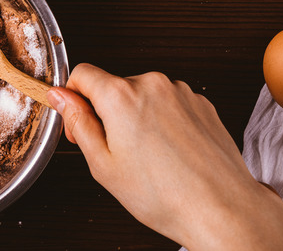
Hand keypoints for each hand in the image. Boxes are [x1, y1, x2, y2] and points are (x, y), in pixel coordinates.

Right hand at [47, 63, 282, 250]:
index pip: (81, 74)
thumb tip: (60, 97)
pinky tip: (169, 153)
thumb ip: (77, 122)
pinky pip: (169, 103)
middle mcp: (152, 84)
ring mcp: (180, 91)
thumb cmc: (164, 194)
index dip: (73, 98)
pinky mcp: (201, 102)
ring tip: (148, 157)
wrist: (221, 208)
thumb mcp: (102, 164)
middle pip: (113, 86)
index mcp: (121, 95)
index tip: (77, 120)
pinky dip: (163, 121)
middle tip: (115, 152)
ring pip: (142, 96)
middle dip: (107, 113)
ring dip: (137, 117)